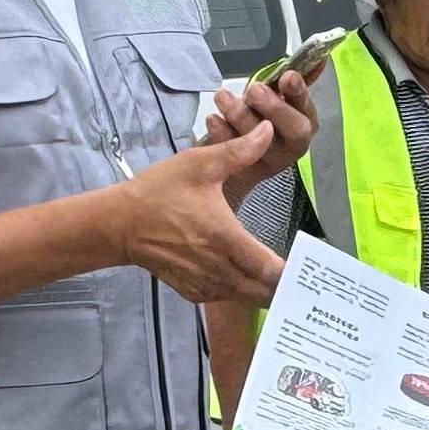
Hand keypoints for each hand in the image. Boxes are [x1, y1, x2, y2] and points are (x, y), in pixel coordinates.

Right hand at [107, 132, 290, 304]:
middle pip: (265, 292)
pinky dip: (241, 291)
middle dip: (286, 286)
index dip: (294, 273)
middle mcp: (217, 268)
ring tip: (284, 278)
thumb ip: (239, 151)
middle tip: (304, 275)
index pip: (271, 270)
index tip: (310, 266)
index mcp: (225, 238)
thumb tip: (268, 131)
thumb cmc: (158, 192)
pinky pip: (227, 298)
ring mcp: (204, 284)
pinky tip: (249, 277)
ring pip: (247, 298)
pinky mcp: (193, 292)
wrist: (119, 224)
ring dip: (265, 290)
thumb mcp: (198, 164)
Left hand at [200, 69, 317, 167]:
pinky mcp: (247, 173)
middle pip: (294, 129)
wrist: (238, 156)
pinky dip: (222, 134)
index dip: (299, 92)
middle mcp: (293, 144)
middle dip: (274, 107)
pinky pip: (235, 155)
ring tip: (223, 97)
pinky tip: (213, 119)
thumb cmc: (261, 118)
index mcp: (305, 120)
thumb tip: (321, 57)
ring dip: (242, 115)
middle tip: (254, 91)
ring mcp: (271, 161)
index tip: (287, 76)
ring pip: (263, 142)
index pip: (307, 105)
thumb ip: (295, 79)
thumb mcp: (276, 96)